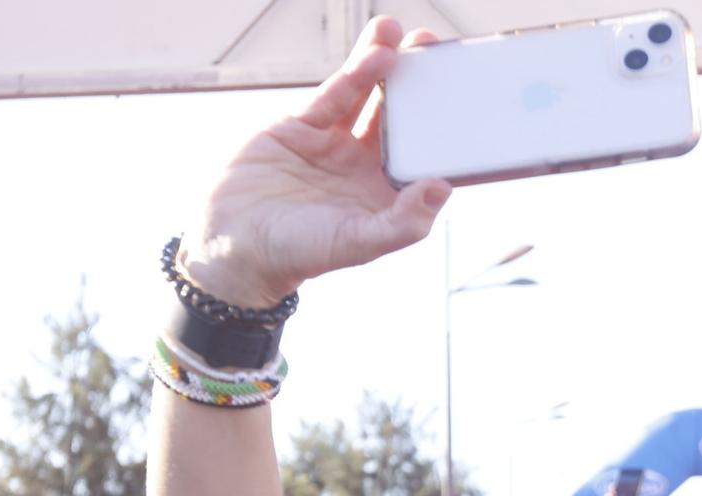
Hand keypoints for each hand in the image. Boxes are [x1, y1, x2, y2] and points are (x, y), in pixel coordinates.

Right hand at [181, 18, 450, 309]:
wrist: (237, 244)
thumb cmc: (301, 253)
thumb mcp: (359, 243)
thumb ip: (403, 222)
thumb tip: (441, 186)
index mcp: (387, 196)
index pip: (424, 157)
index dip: (444, 130)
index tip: (465, 99)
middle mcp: (365, 167)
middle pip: (399, 119)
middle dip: (418, 85)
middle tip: (438, 50)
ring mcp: (334, 144)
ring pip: (366, 98)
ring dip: (385, 66)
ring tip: (404, 35)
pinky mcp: (302, 128)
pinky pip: (334, 96)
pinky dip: (355, 75)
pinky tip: (376, 54)